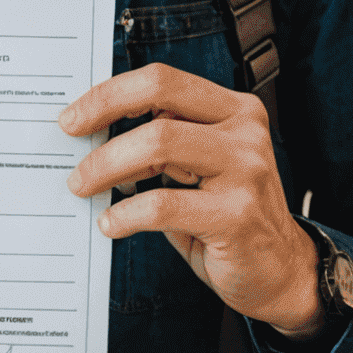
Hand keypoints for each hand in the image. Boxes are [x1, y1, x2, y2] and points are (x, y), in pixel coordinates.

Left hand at [60, 64, 323, 337]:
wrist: (282, 272)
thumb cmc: (227, 214)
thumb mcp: (199, 167)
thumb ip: (162, 141)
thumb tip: (91, 131)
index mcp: (234, 109)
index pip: (162, 80)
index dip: (111, 93)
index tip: (74, 115)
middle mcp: (245, 131)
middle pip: (158, 101)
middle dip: (101, 117)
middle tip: (70, 141)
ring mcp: (246, 170)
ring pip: (158, 145)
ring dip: (106, 165)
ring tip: (83, 186)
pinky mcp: (237, 215)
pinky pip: (163, 205)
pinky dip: (126, 214)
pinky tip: (111, 223)